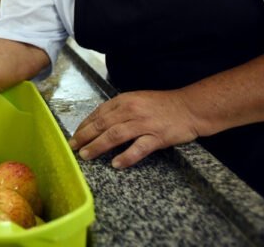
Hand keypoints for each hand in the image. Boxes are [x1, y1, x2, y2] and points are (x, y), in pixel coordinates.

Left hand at [70, 90, 200, 168]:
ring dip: (98, 146)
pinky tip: (116, 164)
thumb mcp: (137, 100)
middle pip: (102, 124)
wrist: (190, 107)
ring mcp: (143, 123)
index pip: (98, 113)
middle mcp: (131, 110)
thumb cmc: (163, 105)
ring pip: (114, 135)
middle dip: (84, 136)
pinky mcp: (156, 136)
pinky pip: (138, 148)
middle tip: (73, 148)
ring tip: (87, 156)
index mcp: (124, 100)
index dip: (84, 125)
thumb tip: (99, 122)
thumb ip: (119, 109)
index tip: (75, 136)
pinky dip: (126, 156)